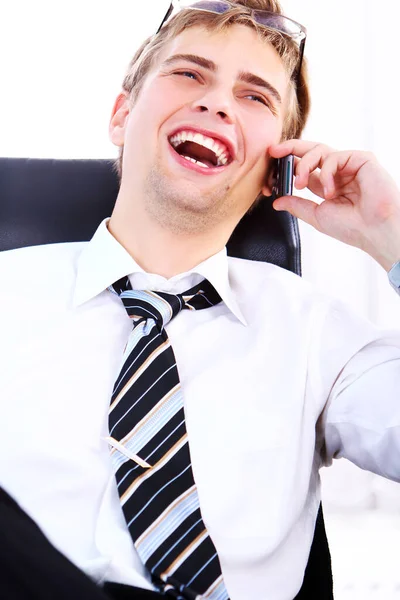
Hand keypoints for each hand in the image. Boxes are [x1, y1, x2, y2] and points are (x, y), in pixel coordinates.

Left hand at [268, 140, 399, 270]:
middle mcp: (338, 172)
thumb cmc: (353, 227)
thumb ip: (297, 205)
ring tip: (300, 183)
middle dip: (289, 149)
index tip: (269, 172)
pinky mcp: (361, 159)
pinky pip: (335, 156)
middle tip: (273, 152)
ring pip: (319, 150)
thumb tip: (277, 201)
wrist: (375, 230)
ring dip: (304, 165)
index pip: (304, 169)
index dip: (286, 168)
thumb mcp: (317, 215)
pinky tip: (330, 191)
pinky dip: (327, 172)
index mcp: (328, 185)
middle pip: (310, 152)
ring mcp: (350, 164)